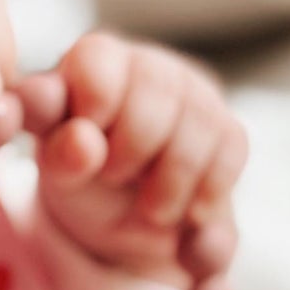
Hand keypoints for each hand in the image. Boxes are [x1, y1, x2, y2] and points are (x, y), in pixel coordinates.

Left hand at [31, 31, 247, 289]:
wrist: (127, 229)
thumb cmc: (84, 183)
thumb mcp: (59, 176)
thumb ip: (59, 155)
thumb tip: (82, 142)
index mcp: (92, 64)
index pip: (96, 60)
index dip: (94, 105)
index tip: (88, 150)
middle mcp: (145, 68)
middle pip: (156, 87)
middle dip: (134, 147)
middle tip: (115, 178)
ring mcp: (191, 96)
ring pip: (201, 119)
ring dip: (174, 181)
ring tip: (152, 212)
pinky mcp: (227, 131)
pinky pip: (230, 150)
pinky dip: (209, 193)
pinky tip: (190, 223)